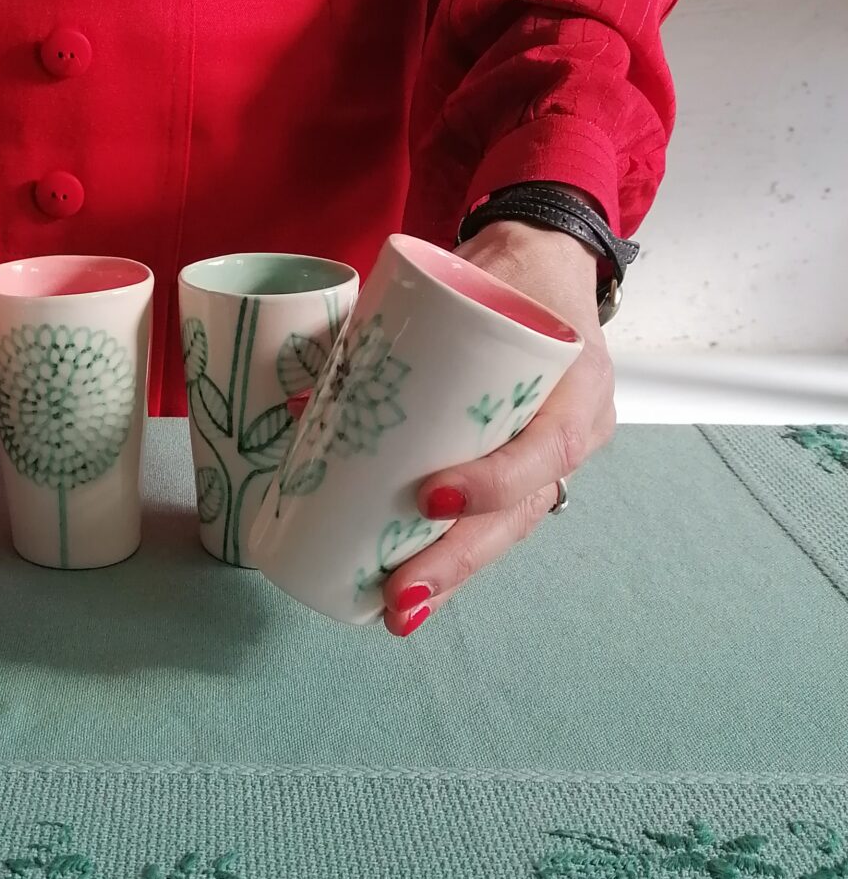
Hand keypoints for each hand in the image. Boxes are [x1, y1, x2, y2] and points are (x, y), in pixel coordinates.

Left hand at [379, 219, 614, 635]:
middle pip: (519, 515)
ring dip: (450, 575)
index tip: (431, 497)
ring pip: (503, 532)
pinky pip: (490, 524)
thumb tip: (301, 385)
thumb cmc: (503, 277)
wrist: (540, 268)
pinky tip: (414, 596)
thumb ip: (401, 320)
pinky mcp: (519, 472)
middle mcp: (572, 432)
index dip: (494, 484)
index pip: (547, 448)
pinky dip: (450, 558)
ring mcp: (548, 459)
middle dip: (455, 561)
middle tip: (398, 592)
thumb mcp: (469, 281)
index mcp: (577, 384)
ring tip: (398, 611)